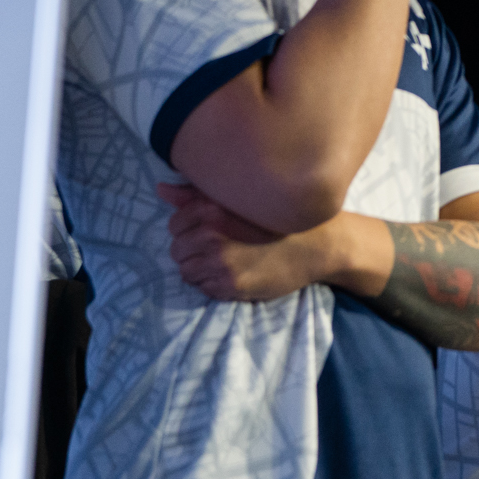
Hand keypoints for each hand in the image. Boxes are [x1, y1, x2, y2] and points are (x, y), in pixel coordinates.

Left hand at [160, 182, 327, 301]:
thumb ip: (195, 195)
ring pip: (187, 272)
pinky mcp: (231, 286)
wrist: (318, 245)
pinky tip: (233, 274)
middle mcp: (212, 235)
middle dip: (193, 250)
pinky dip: (213, 284)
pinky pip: (204, 289)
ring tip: (224, 263)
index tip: (209, 231)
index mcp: (211, 209)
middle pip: (177, 250)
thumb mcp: (239, 200)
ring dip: (201, 269)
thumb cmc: (279, 220)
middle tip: (218, 249)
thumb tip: (160, 189)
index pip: (175, 224)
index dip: (189, 229)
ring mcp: (221, 263)